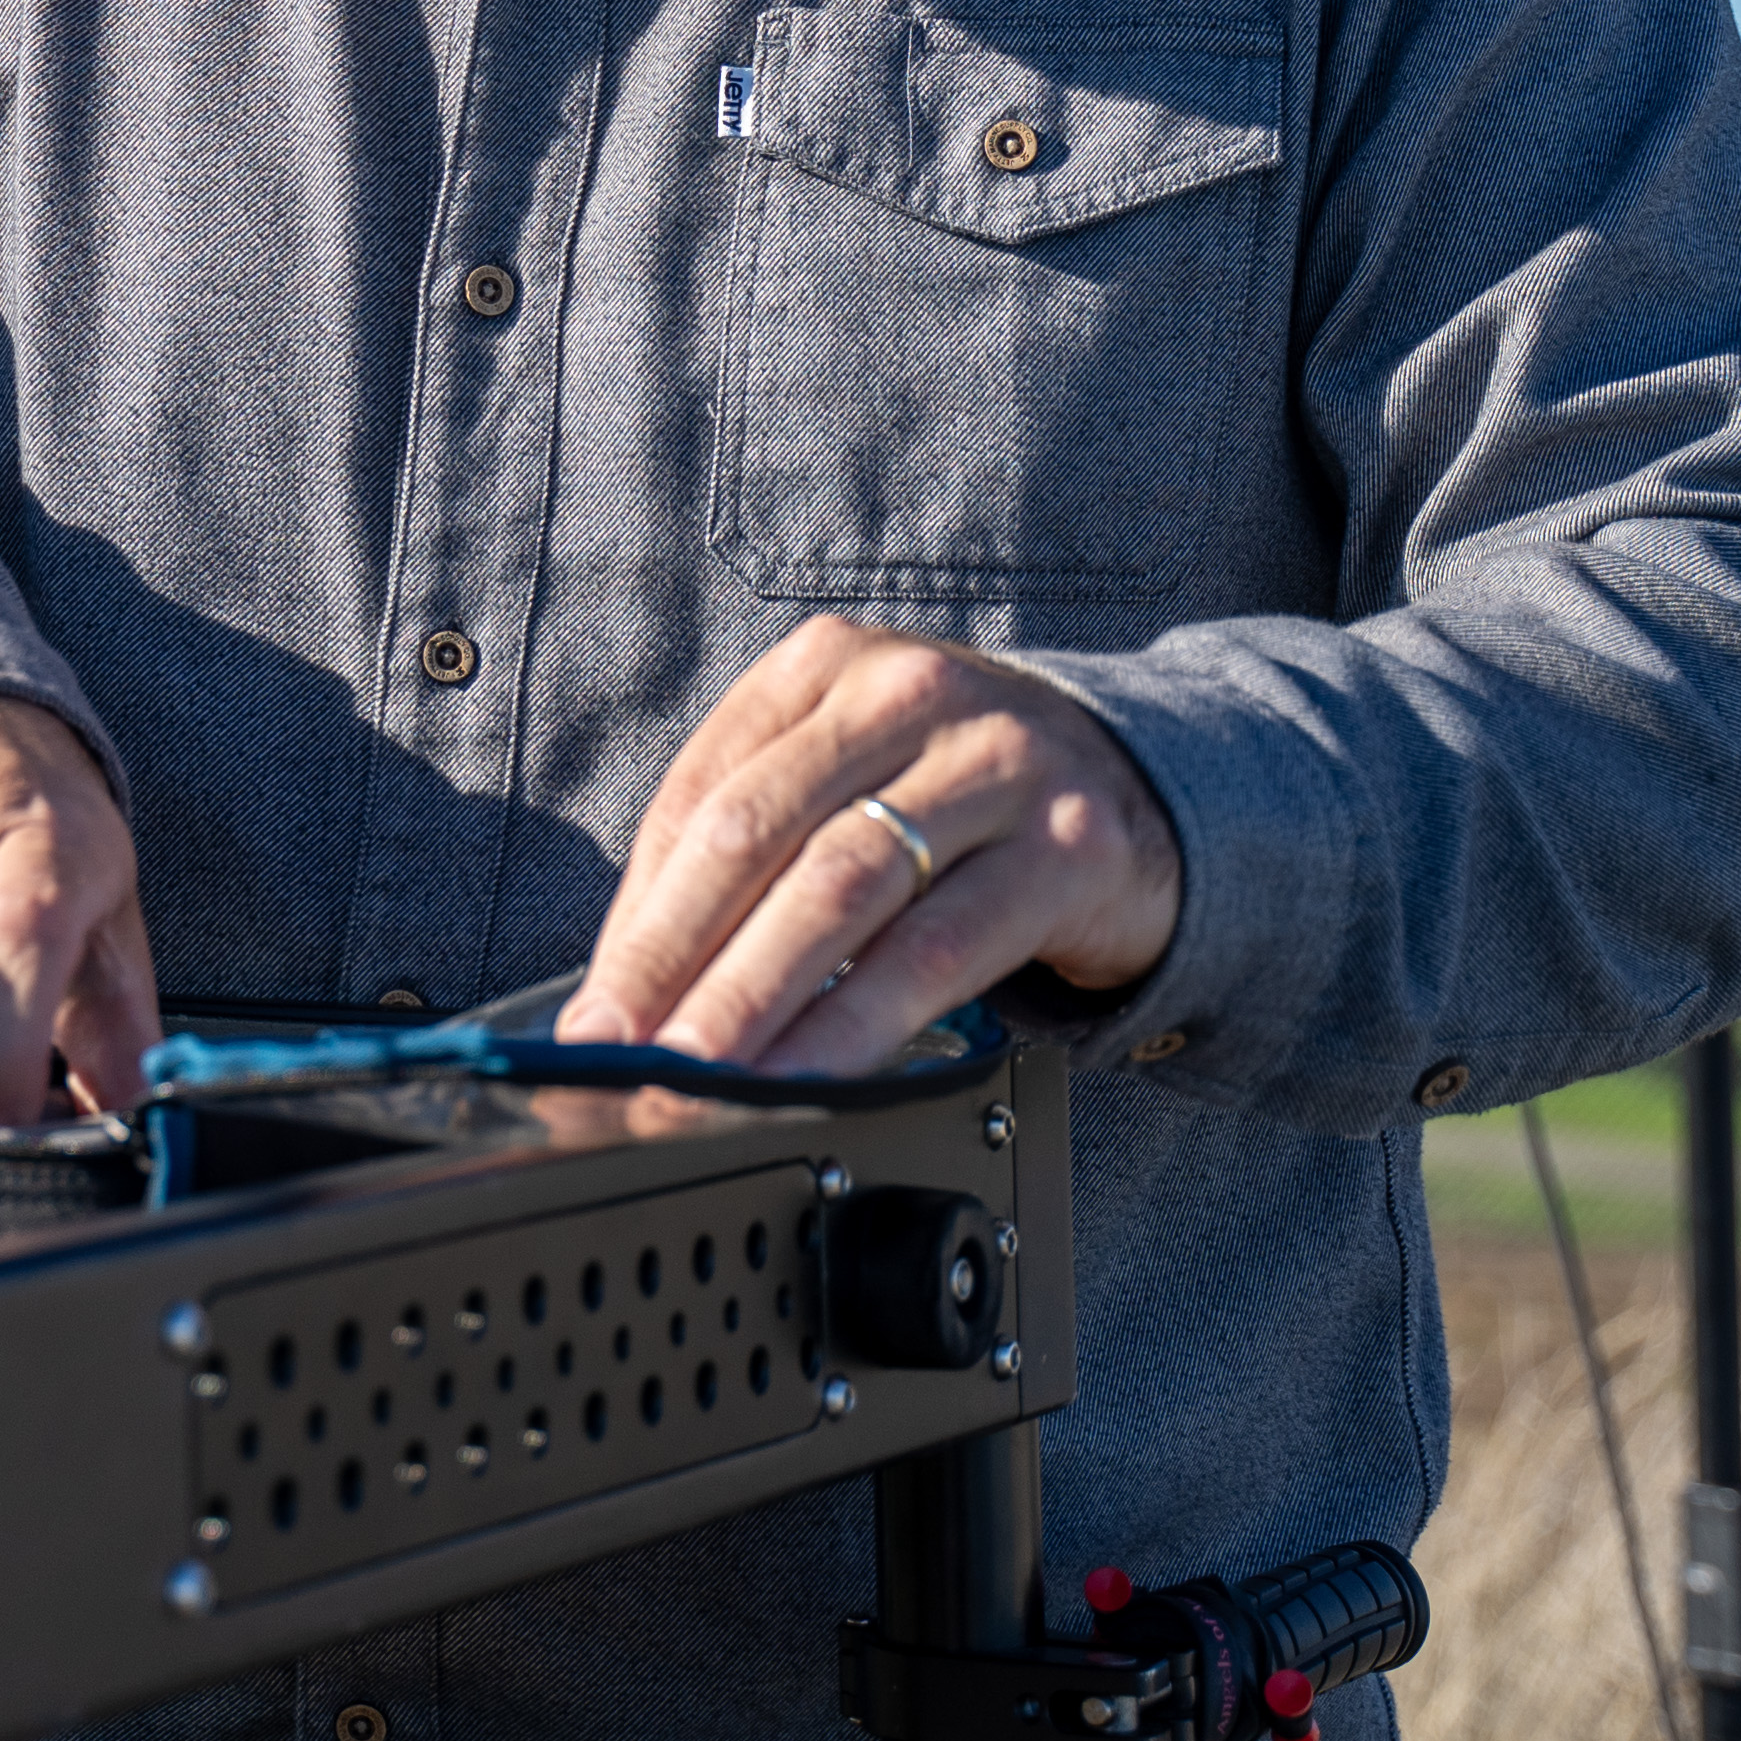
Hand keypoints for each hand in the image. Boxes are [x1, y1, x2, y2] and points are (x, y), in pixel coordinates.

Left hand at [555, 620, 1181, 1077]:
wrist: (1144, 791)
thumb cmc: (959, 797)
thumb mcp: (851, 781)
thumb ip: (753, 851)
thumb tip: (633, 978)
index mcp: (826, 666)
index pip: (703, 791)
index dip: (639, 910)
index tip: (596, 1009)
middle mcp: (907, 692)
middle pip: (756, 833)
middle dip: (672, 956)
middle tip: (619, 1051)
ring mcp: (993, 761)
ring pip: (840, 887)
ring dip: (752, 994)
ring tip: (693, 1072)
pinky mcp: (1065, 846)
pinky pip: (938, 947)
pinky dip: (860, 1021)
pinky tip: (808, 1074)